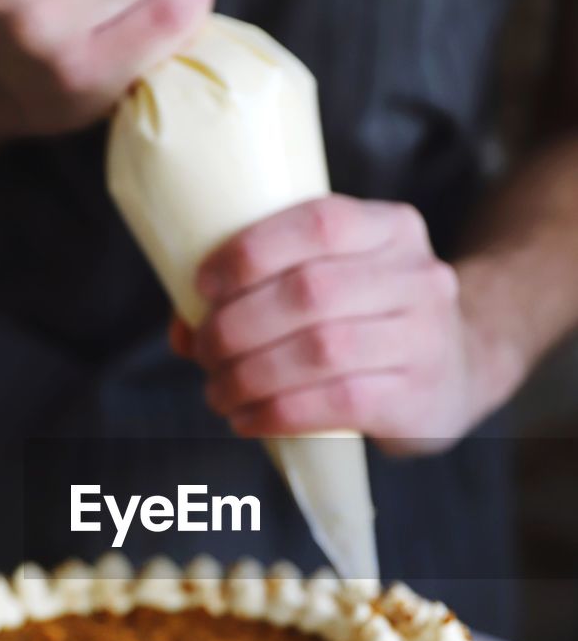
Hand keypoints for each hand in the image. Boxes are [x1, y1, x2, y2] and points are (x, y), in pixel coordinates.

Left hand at [171, 195, 500, 454]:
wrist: (459, 370)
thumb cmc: (370, 319)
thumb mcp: (334, 282)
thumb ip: (261, 290)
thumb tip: (181, 325)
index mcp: (392, 228)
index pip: (320, 222)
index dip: (252, 251)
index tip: (203, 284)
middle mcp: (419, 276)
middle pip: (311, 292)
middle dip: (238, 324)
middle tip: (204, 350)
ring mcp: (425, 338)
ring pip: (322, 350)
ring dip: (251, 375)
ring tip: (217, 391)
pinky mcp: (418, 397)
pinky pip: (338, 403)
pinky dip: (278, 413)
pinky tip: (248, 418)